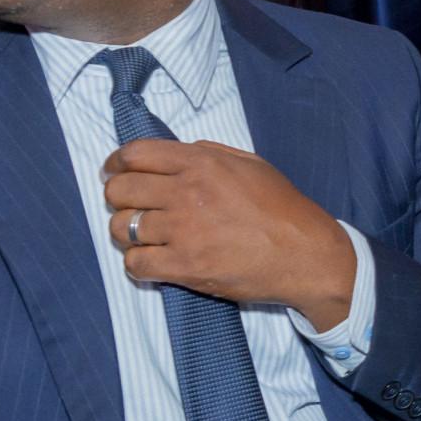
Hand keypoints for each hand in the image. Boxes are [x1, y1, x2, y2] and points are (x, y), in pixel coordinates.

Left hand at [102, 140, 356, 328]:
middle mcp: (186, 193)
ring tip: (145, 237)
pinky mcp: (185, 267)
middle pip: (120, 190)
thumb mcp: (251, 164)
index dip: (116, 164)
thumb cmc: (282, 208)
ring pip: (122, 228)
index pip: (134, 155)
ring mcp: (184, 231)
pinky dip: (138, 263)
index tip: (114, 173)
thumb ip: (210, 153)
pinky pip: (136, 264)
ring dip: (127, 233)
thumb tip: (178, 153)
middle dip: (118, 198)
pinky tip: (154, 260)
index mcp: (201, 163)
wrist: (305, 254)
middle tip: (129, 206)